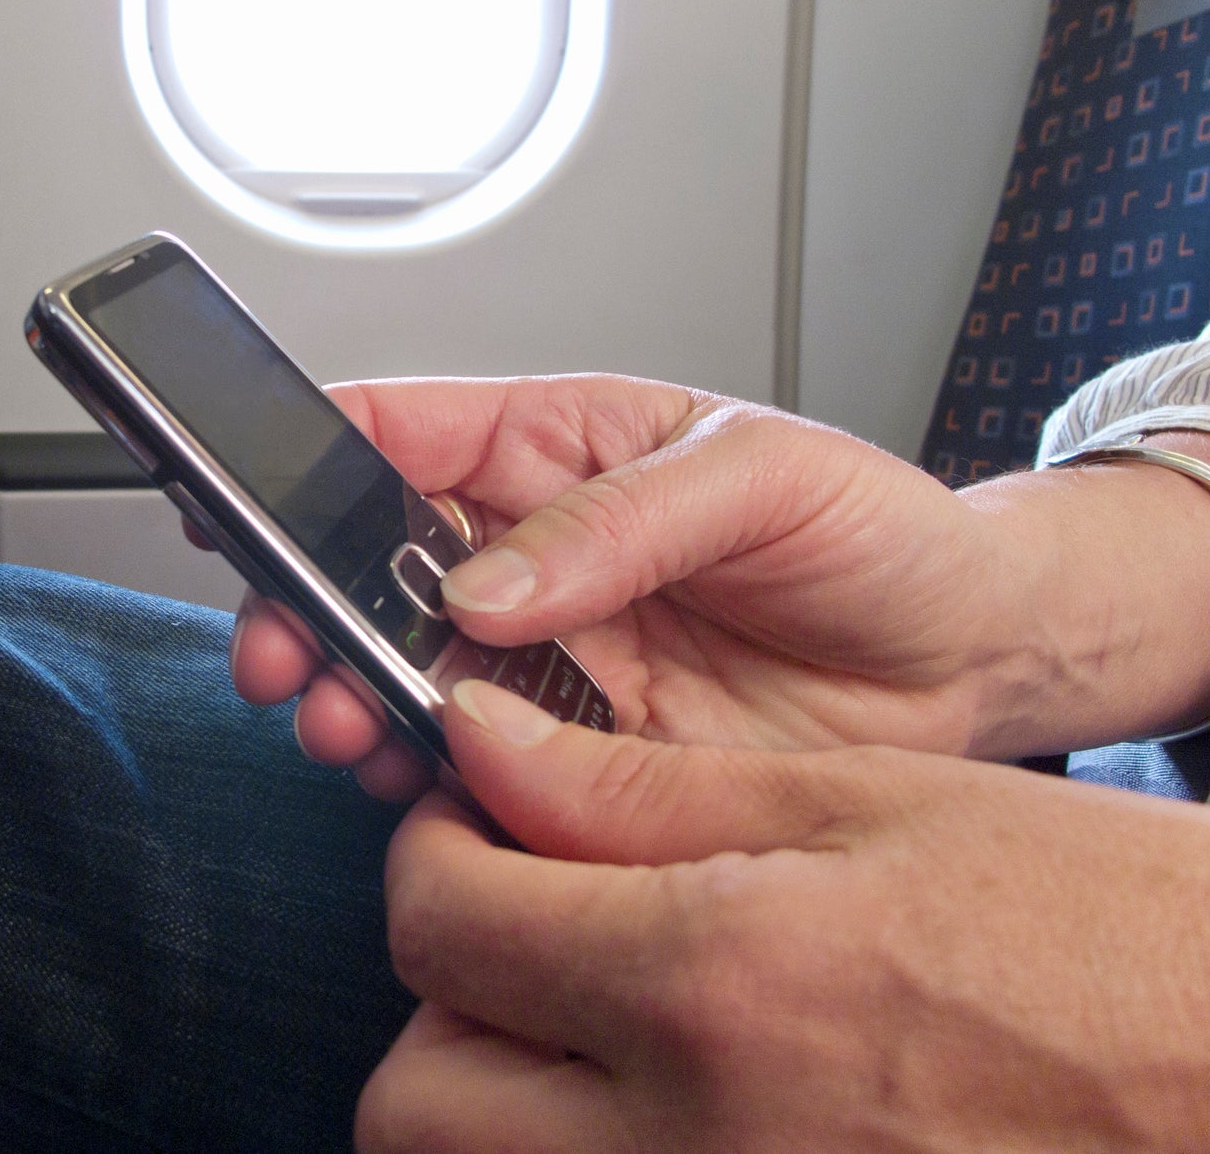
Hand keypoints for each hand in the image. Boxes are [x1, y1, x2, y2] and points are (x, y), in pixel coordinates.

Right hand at [228, 376, 1209, 798]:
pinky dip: (428, 776)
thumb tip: (484, 579)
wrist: (973, 661)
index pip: (398, 429)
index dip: (303, 453)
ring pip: (405, 667)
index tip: (236, 492)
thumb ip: (616, 520)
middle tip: (284, 650)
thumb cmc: (877, 532)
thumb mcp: (759, 474)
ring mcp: (549, 653)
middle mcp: (533, 551)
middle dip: (305, 604)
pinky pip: (475, 761)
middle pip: (369, 562)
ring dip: (352, 694)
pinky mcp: (581, 748)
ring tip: (340, 721)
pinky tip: (413, 780)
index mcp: (556, 445)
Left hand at [355, 681, 1209, 1151]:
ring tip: (592, 1022)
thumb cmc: (1109, 928)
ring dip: (493, 1102)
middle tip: (522, 931)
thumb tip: (480, 747)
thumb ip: (642, 791)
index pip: (437, 926)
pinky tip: (665, 1101)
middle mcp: (697, 1148)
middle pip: (416, 1102)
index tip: (473, 827)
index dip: (432, 853)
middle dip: (443, 999)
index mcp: (716, 985)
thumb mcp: (870, 807)